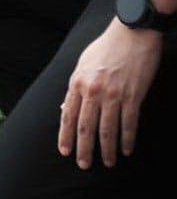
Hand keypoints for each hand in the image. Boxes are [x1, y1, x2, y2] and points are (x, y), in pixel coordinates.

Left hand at [58, 20, 162, 168]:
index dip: (65, 136)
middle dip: (83, 148)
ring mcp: (113, 94)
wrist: (131, 33)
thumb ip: (76, 86)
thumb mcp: (83, 63)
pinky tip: (126, 151)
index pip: (68, 115)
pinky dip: (127, 139)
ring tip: (107, 163)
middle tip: (83, 165)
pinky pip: (129, 123)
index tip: (64, 151)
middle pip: (85, 126)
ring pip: (107, 129)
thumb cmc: (106, 47)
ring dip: (106, 149)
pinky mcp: (133, 95)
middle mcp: (92, 90)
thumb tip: (67, 106)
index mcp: (77, 82)